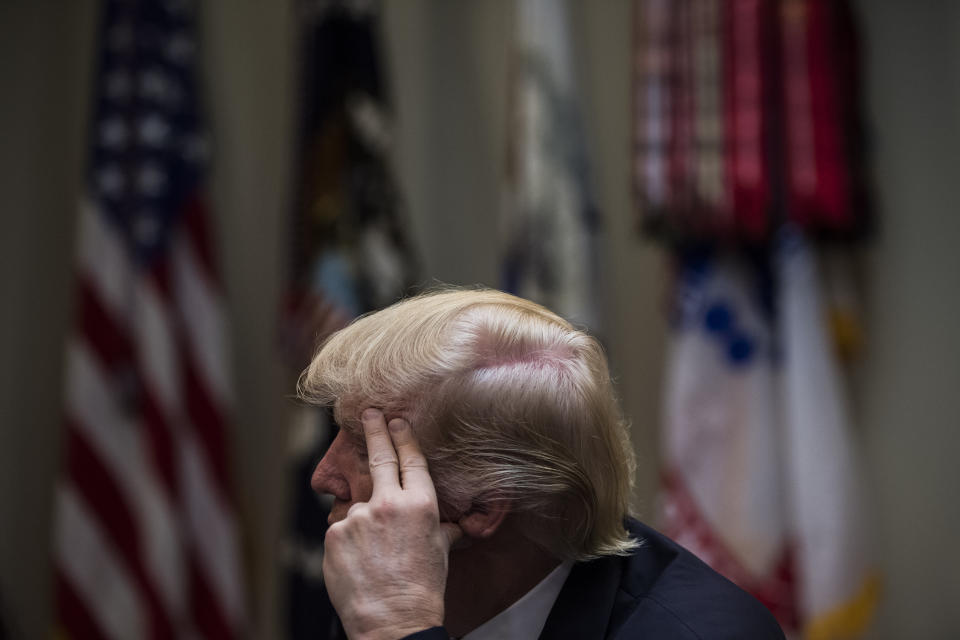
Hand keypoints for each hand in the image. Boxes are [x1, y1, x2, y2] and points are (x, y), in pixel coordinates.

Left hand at [322, 408, 462, 639]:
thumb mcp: (440, 551)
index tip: (395, 421)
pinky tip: (360, 562)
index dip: (403, 437)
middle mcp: (388, 504)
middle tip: (368, 413)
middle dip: (374, 431)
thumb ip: (441, 528)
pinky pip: (342, 529)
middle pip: (380, 458)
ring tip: (374, 553)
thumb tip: (454, 523)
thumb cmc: (422, 589)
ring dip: (364, 521)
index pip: (411, 459)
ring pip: (358, 507)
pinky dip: (349, 540)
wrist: (393, 622)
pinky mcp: (334, 534)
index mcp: (419, 504)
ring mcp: (357, 518)